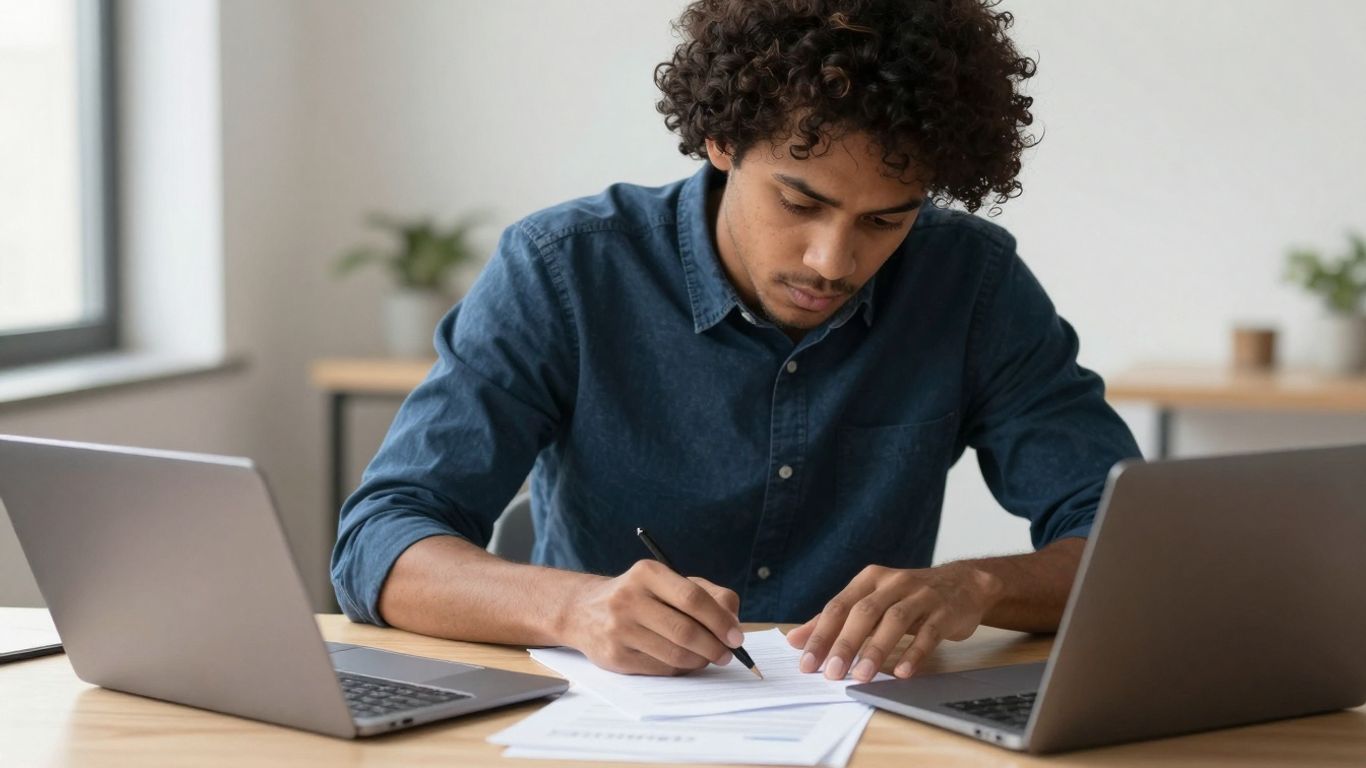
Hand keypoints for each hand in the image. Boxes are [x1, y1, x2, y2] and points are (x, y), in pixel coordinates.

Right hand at [563, 560, 743, 675]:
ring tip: (709, 658)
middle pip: (685, 630)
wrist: (584, 611)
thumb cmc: (640, 596)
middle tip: (728, 654)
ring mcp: (619, 629)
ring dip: (700, 660)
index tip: (736, 636)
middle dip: (714, 646)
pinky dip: (681, 669)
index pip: (692, 598)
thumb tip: (733, 621)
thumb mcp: (668, 582)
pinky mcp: (615, 656)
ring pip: (674, 654)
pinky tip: (685, 662)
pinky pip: (660, 669)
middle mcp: (629, 599)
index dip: (720, 620)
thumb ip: (707, 594)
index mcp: (647, 573)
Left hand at [786, 563, 1000, 681]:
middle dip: (845, 643)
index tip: (806, 662)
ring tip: (862, 675)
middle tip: (832, 672)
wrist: (964, 583)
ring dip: (876, 649)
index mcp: (869, 579)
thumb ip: (835, 620)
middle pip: (864, 612)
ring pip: (894, 620)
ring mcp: (921, 595)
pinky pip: (928, 633)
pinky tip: (902, 672)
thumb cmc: (908, 596)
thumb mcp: (871, 600)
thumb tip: (795, 639)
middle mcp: (893, 583)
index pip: (839, 606)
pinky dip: (914, 653)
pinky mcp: (945, 611)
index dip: (821, 634)